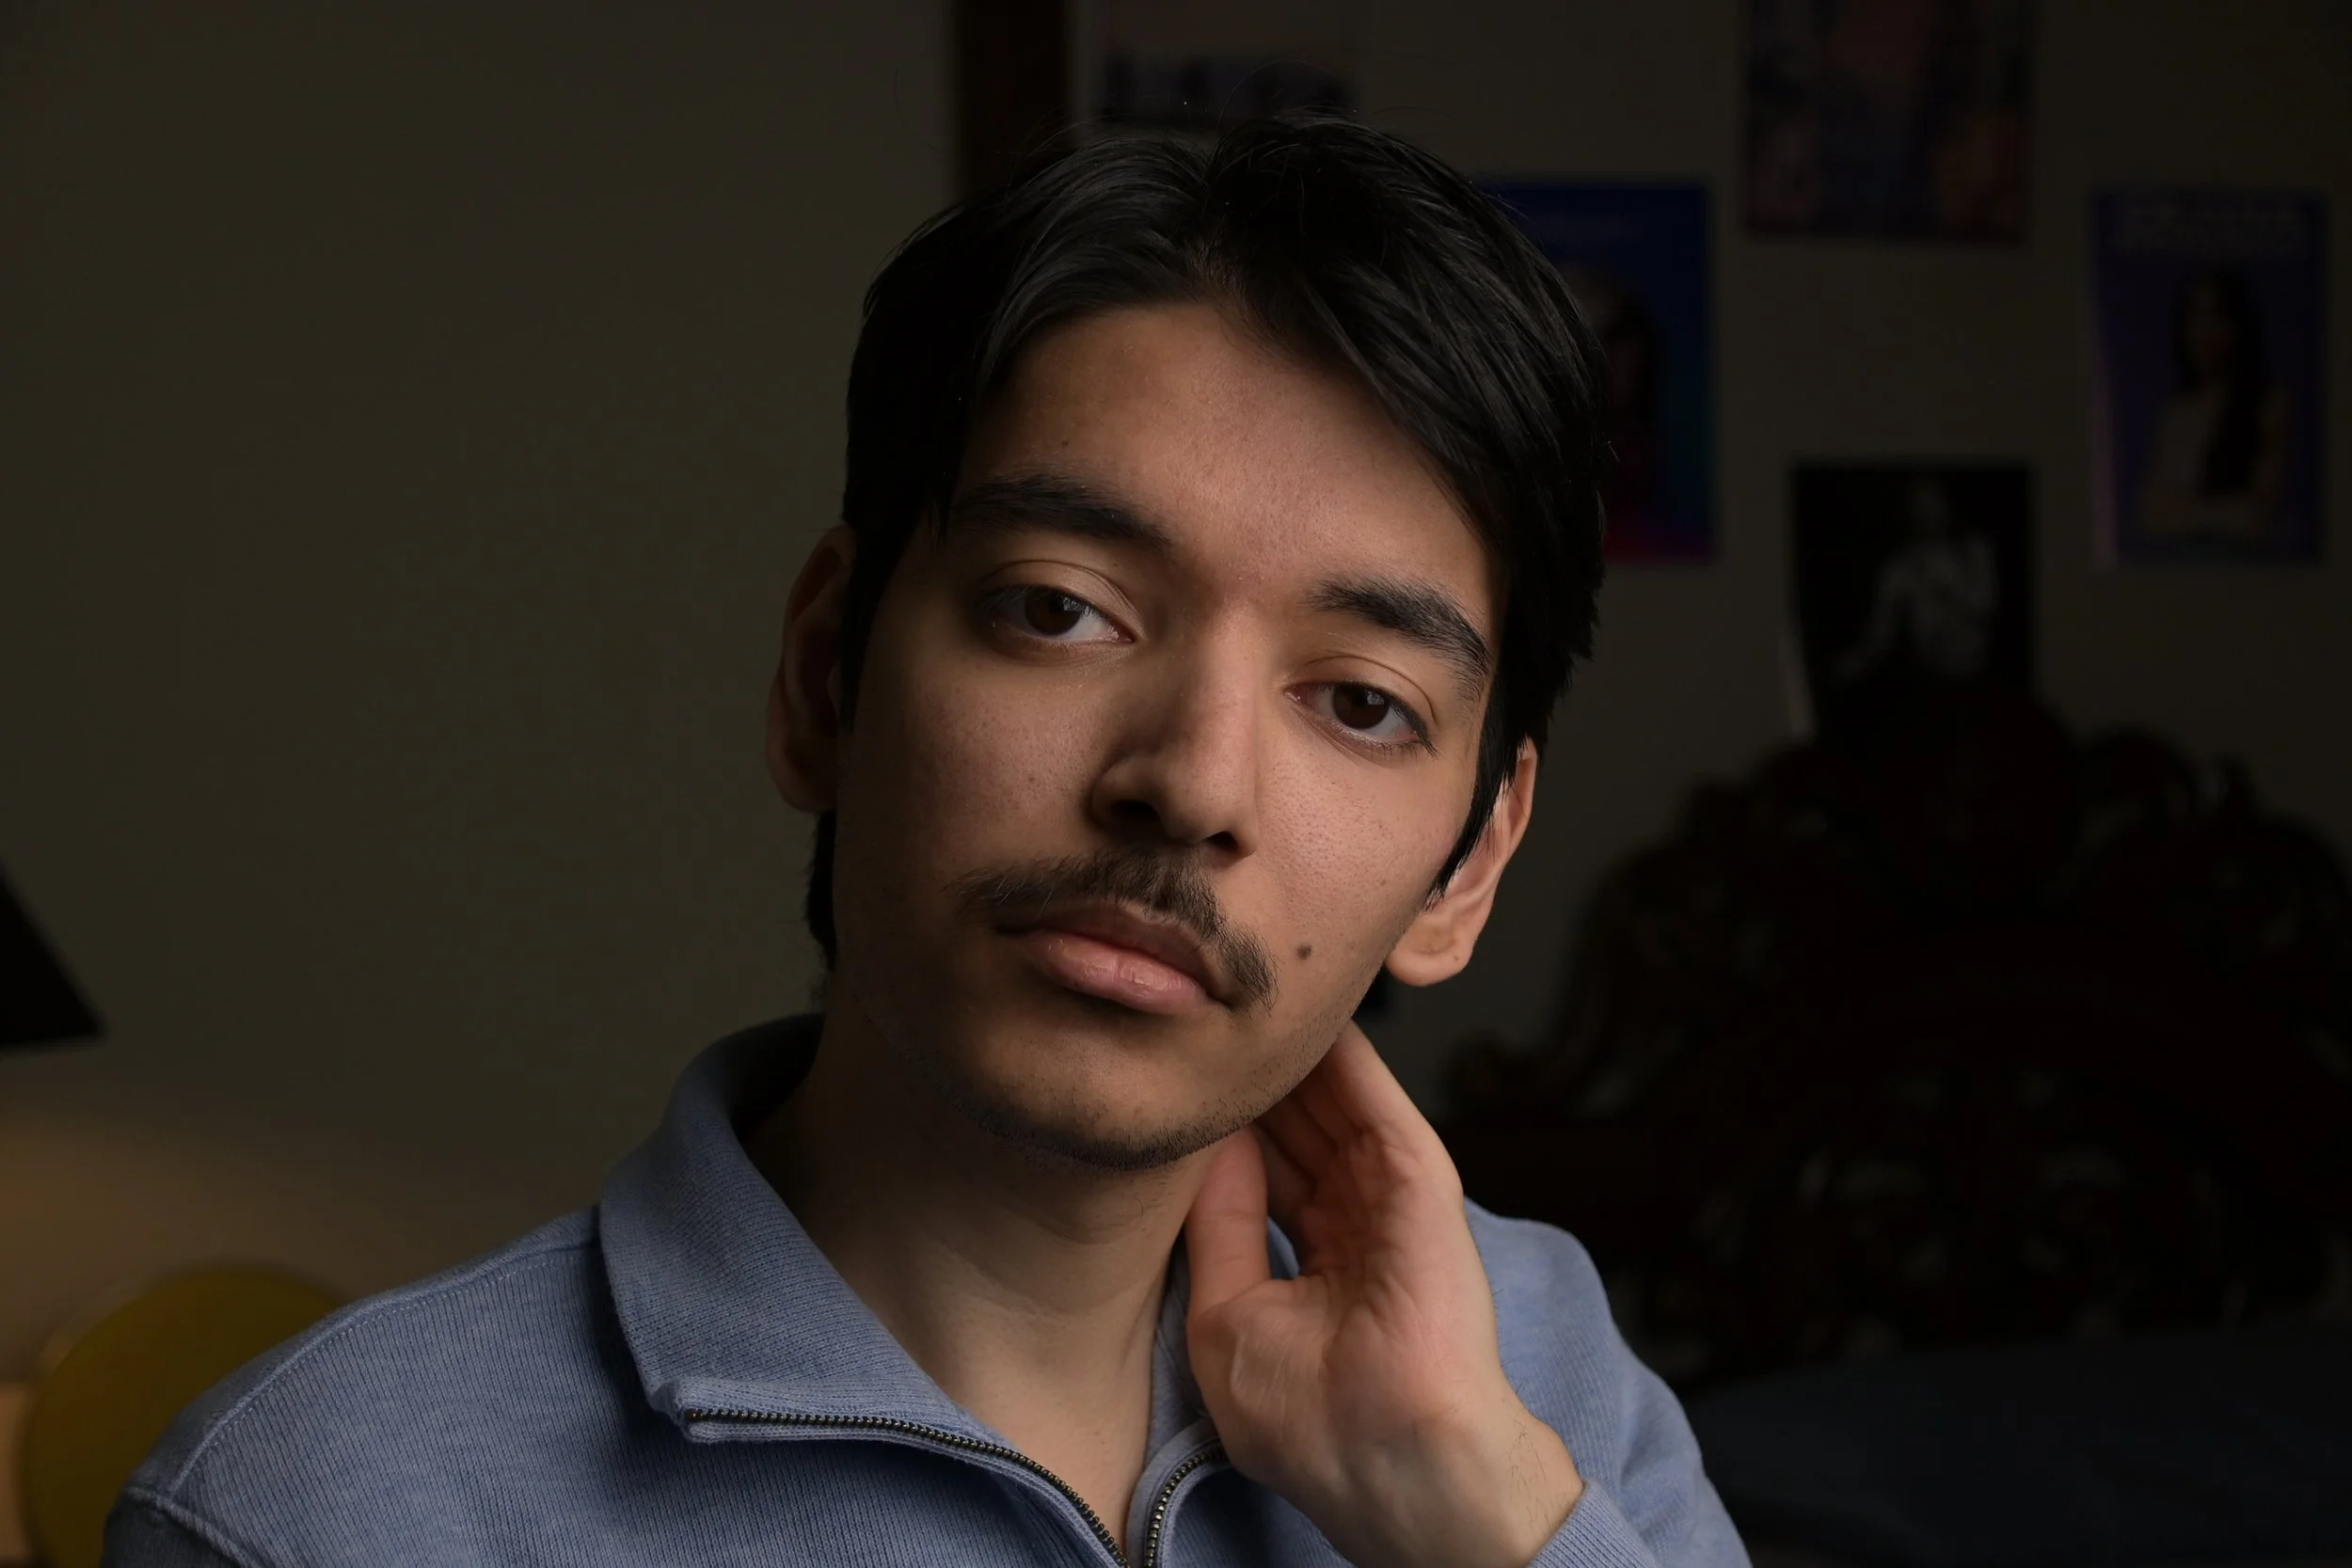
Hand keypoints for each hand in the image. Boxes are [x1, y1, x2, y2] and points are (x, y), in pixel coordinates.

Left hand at [1183, 1021, 1581, 1567]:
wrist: (1393, 1459)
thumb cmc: (1311, 1417)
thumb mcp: (1226, 1315)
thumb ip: (1218, 1226)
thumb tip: (1202, 1150)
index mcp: (1315, 1262)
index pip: (1264, 1170)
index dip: (1224, 1123)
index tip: (1179, 1069)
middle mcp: (1355, 1221)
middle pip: (1299, 1124)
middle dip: (1257, 1074)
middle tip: (1208, 1010)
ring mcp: (1391, 1198)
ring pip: (1334, 1101)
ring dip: (1293, 1050)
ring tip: (1247, 991)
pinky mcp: (1420, 1182)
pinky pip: (1373, 1101)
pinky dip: (1343, 1056)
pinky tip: (1307, 1009)